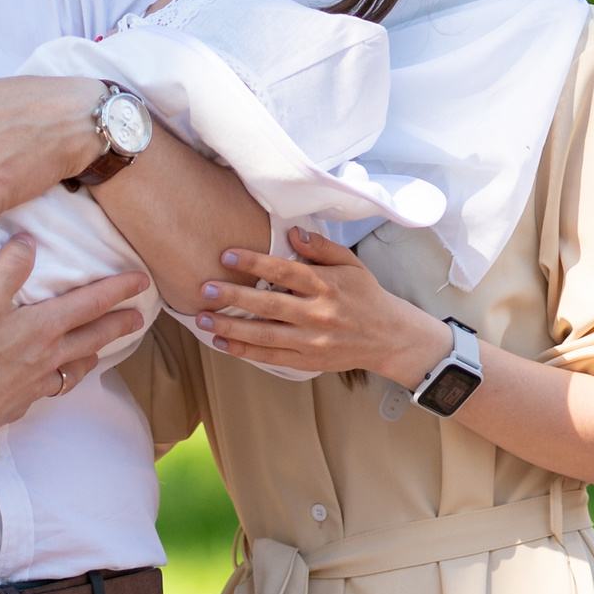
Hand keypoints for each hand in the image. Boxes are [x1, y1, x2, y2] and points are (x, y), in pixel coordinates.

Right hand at [0, 235, 153, 436]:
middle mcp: (47, 358)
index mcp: (44, 328)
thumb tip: (28, 242)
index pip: (91, 303)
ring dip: (91, 357)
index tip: (142, 281)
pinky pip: (47, 391)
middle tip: (138, 320)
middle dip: (118, 326)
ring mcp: (34, 386)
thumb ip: (9, 267)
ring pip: (74, 369)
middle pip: (93, 338)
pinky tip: (48, 382)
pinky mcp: (18, 405)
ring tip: (98, 352)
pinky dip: (56, 382)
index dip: (118, 289)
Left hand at [195, 229, 452, 385]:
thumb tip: (293, 232)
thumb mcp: (351, 265)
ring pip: (265, 335)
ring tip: (204, 319)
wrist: (389, 337)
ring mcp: (312, 340)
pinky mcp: (308, 360)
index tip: (227, 256)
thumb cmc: (367, 297)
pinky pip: (271, 356)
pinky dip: (245, 351)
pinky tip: (223, 342)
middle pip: (269, 304)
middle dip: (234, 296)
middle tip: (206, 289)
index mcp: (327, 285)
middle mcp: (318, 313)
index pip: (284, 271)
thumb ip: (321, 248)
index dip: (254, 263)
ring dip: (231, 327)